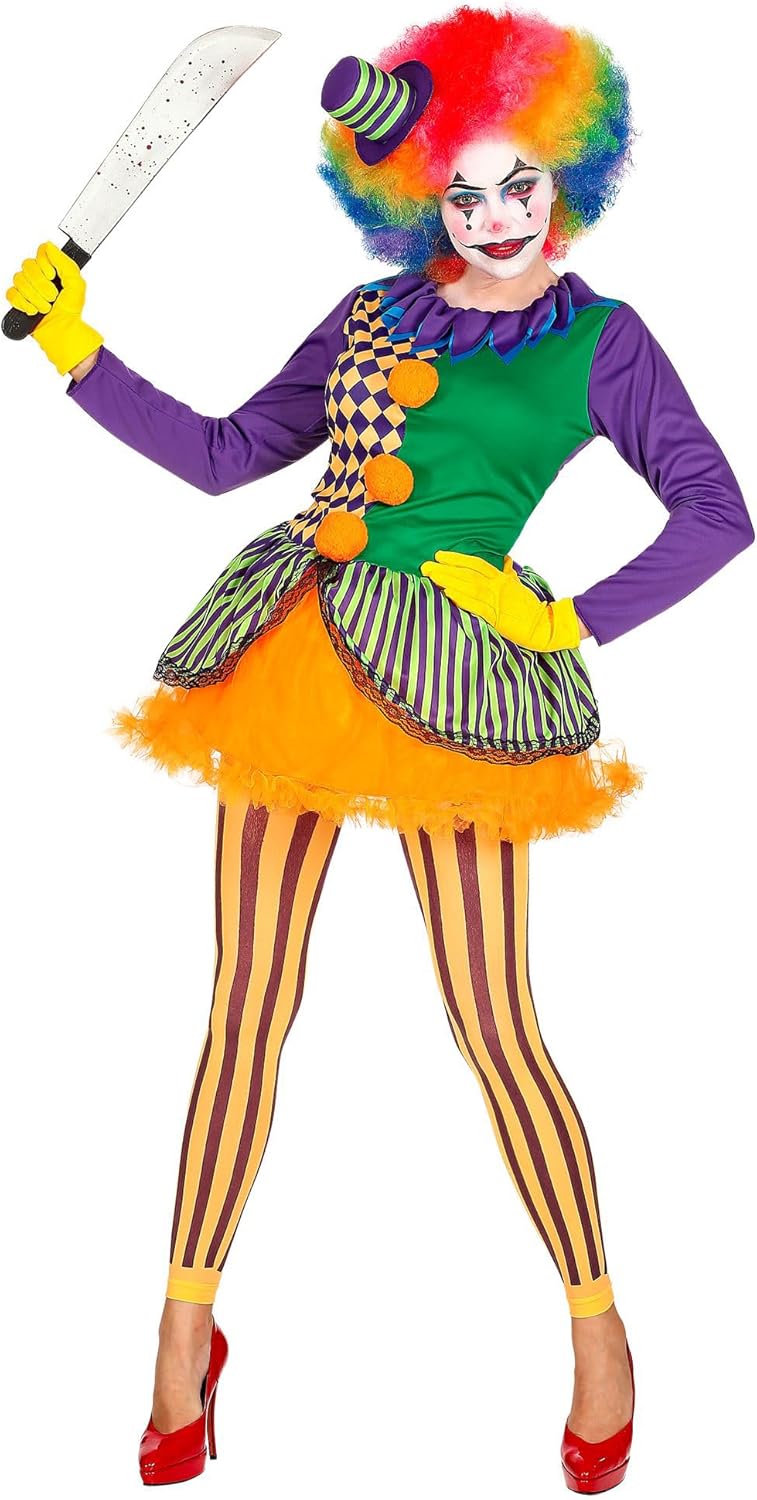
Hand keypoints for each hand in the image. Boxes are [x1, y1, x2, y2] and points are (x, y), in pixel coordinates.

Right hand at [5, 241, 103, 374]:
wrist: (62, 331)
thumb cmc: (71, 310)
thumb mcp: (76, 284)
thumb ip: (64, 262)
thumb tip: (49, 246)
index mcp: (51, 268)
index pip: (40, 252)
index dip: (44, 263)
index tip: (52, 276)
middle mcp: (38, 275)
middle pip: (28, 265)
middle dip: (41, 284)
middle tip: (52, 297)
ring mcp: (26, 287)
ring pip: (19, 279)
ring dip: (35, 297)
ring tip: (45, 307)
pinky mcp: (18, 300)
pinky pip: (11, 293)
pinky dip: (23, 303)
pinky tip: (33, 310)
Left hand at [420, 550, 581, 650]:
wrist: (543, 624)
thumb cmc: (529, 606)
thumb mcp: (519, 584)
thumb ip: (509, 572)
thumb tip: (506, 560)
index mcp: (501, 578)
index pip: (475, 564)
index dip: (457, 559)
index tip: (439, 555)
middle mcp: (497, 586)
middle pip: (467, 574)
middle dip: (445, 569)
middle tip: (426, 566)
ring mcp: (496, 601)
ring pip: (468, 587)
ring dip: (449, 581)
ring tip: (432, 576)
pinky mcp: (496, 616)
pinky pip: (475, 606)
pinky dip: (462, 599)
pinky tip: (448, 594)